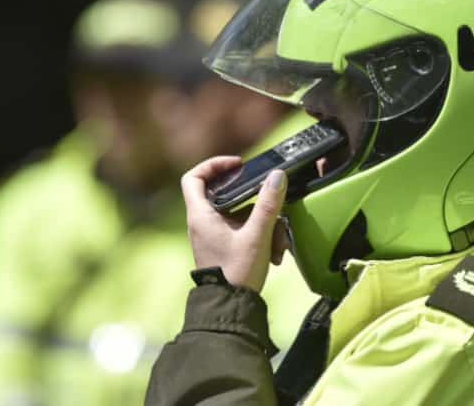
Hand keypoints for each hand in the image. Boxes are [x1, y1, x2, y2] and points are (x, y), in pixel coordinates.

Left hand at [180, 156, 288, 291]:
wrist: (231, 307)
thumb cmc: (237, 273)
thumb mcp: (257, 235)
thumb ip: (268, 204)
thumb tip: (277, 176)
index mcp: (201, 216)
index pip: (194, 178)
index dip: (213, 165)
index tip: (237, 165)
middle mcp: (202, 223)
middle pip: (222, 193)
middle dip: (250, 196)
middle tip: (265, 192)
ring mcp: (212, 235)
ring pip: (237, 214)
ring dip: (261, 220)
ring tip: (279, 236)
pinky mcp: (223, 246)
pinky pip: (242, 229)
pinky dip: (259, 234)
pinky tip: (276, 250)